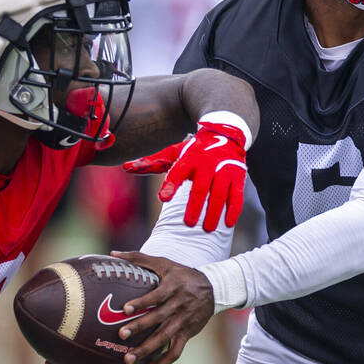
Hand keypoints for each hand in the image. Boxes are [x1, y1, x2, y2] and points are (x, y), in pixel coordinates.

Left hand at [109, 250, 214, 363]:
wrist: (213, 289)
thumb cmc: (182, 275)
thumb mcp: (164, 263)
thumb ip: (139, 258)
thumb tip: (113, 254)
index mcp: (173, 287)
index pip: (157, 296)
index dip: (142, 302)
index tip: (125, 309)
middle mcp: (179, 306)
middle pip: (158, 319)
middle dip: (140, 328)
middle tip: (121, 335)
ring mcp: (183, 322)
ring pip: (165, 339)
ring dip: (147, 350)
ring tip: (128, 359)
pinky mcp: (187, 334)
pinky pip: (176, 352)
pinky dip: (163, 362)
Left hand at [123, 120, 247, 230]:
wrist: (225, 135)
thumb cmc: (194, 150)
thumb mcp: (173, 152)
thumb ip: (151, 162)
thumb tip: (126, 168)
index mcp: (189, 158)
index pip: (178, 172)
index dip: (170, 184)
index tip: (163, 198)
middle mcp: (208, 163)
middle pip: (200, 187)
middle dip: (194, 206)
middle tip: (188, 223)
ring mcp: (224, 170)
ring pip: (219, 194)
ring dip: (213, 212)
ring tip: (207, 228)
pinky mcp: (238, 176)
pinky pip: (236, 195)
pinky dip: (233, 210)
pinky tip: (227, 223)